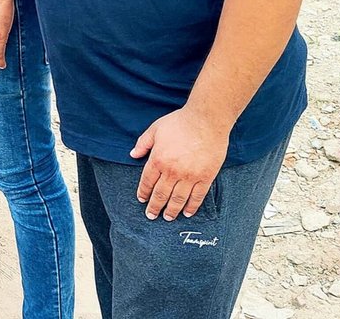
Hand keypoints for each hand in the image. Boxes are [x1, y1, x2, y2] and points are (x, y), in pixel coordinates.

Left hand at [131, 106, 228, 220]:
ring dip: (171, 211)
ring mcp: (189, 176)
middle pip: (161, 194)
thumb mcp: (155, 129)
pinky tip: (187, 213)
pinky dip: (191, 207)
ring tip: (167, 217)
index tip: (141, 200)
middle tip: (151, 215)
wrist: (206, 121)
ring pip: (178, 199)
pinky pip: (197, 197)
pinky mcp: (205, 177)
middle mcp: (172, 171)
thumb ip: (143, 143)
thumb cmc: (180, 122)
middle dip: (154, 207)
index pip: (147, 182)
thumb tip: (132, 154)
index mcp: (158, 159)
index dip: (143, 193)